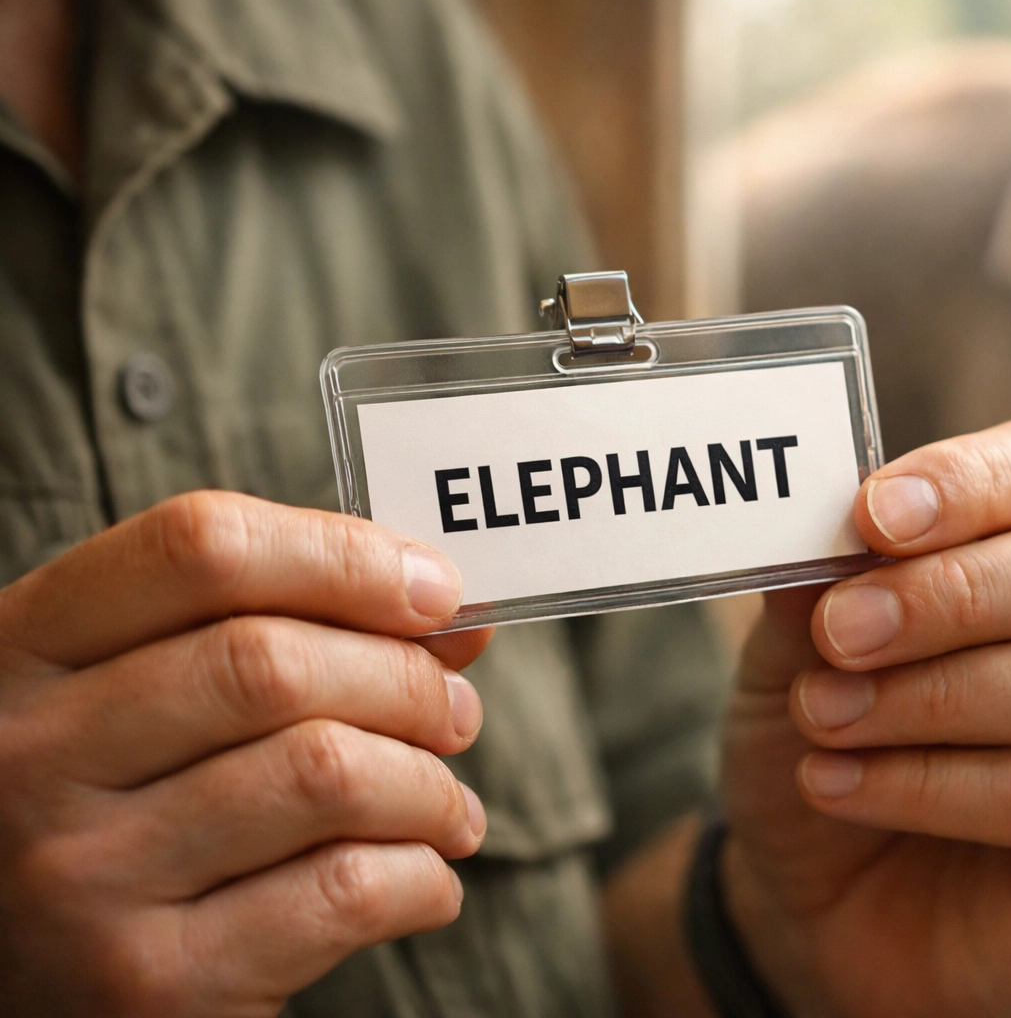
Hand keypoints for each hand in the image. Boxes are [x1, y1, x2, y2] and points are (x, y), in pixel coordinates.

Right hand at [0, 492, 492, 1016]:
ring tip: (447, 801)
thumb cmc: (109, 807)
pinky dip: (422, 874)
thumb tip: (448, 615)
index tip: (435, 590)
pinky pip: (345, 891)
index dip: (344, 556)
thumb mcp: (140, 693)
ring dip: (428, 783)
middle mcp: (30, 756)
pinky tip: (423, 873)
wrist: (26, 979)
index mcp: (22, 648)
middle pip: (274, 662)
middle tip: (454, 710)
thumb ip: (275, 630)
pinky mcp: (150, 983)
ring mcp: (83, 876)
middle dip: (407, 679)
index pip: (202, 549)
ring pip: (326, 775)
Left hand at [722, 418, 1010, 1016]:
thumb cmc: (843, 751)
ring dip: (932, 695)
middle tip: (838, 631)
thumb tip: (816, 524)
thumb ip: (817, 585)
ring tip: (823, 718)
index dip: (971, 480)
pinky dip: (931, 785)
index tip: (872, 513)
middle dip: (949, 593)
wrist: (838, 908)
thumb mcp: (800, 657)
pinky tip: (843, 786)